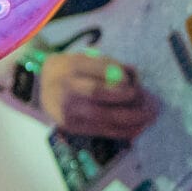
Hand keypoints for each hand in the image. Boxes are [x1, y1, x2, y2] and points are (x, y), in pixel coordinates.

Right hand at [37, 51, 159, 140]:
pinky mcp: (73, 127)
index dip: (120, 81)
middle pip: (99, 96)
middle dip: (128, 101)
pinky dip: (122, 132)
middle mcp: (66, 90)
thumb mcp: (85, 58)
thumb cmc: (70, 70)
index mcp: (71, 68)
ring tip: (149, 119)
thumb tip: (134, 76)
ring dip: (130, 120)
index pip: (98, 72)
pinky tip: (137, 129)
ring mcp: (68, 111)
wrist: (41, 87)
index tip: (136, 85)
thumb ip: (109, 65)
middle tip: (150, 104)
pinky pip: (101, 131)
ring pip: (102, 117)